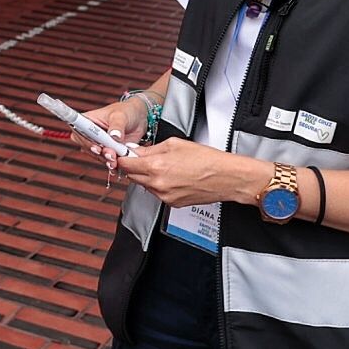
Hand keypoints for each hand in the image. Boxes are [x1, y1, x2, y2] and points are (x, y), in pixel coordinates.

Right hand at [74, 97, 150, 168]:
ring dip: (106, 160)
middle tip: (111, 155)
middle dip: (99, 153)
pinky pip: (105, 160)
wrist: (138, 119)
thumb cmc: (126, 111)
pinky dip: (112, 164)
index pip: (79, 131)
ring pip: (97, 155)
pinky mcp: (106, 152)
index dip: (86, 140)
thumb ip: (117, 126)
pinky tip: (117, 167)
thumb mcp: (121, 115)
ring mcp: (98, 144)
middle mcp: (89, 134)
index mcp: (87, 120)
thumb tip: (114, 136)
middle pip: (87, 146)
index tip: (97, 147)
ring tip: (116, 162)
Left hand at [113, 140, 269, 209]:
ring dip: (147, 176)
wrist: (227, 178)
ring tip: (165, 166)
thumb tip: (135, 150)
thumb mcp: (175, 144)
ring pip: (144, 185)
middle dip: (135, 166)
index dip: (121, 157)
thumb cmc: (207, 159)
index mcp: (156, 166)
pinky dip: (159, 185)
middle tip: (144, 157)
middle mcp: (157, 184)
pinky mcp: (172, 204)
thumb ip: (151, 149)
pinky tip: (174, 177)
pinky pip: (157, 193)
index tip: (121, 153)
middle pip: (132, 176)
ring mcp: (164, 196)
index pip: (125, 164)